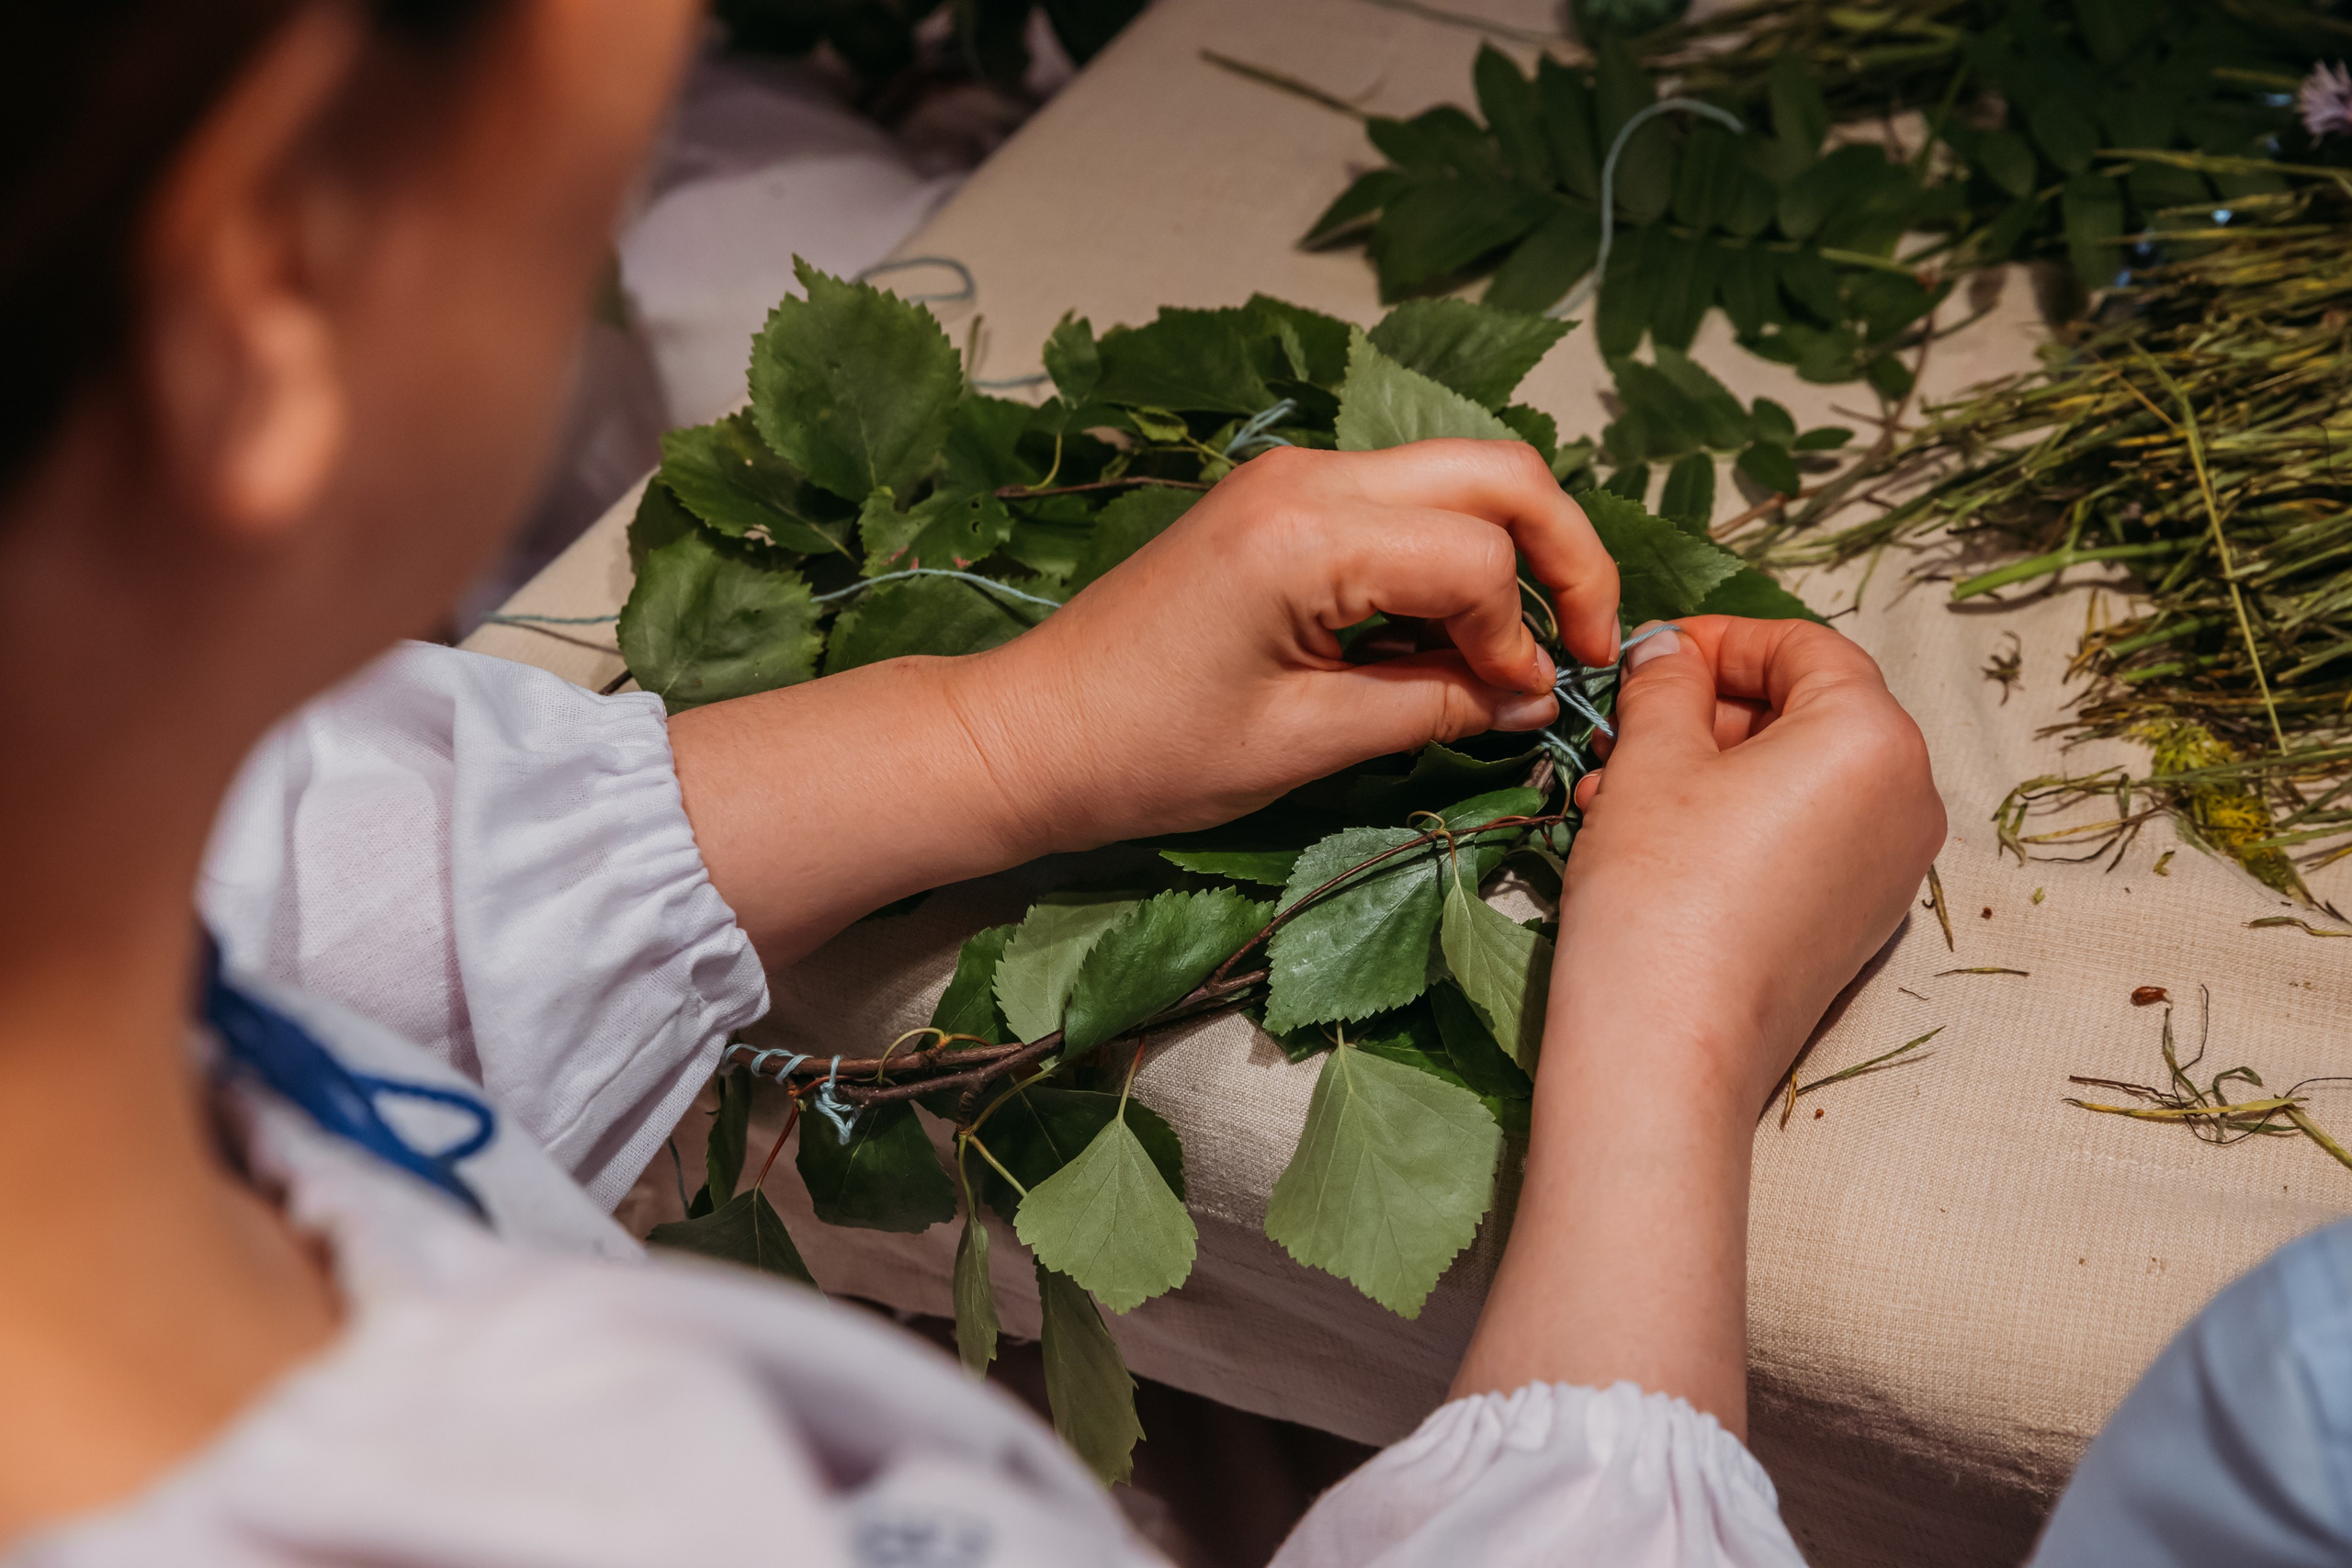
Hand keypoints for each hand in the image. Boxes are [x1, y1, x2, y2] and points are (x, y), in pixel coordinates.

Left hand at [673, 439, 1614, 966]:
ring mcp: (1293, 477)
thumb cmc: (1147, 752)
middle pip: (1496, 473)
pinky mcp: (1281, 500)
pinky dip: (1454, 555)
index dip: (1524, 636)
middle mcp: (1309, 475)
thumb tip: (1534, 696)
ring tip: (1528, 647)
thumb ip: (1434, 706)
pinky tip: (1457, 634)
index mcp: (1307, 531)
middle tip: (1593, 645)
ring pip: (1459, 475)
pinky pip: (1405, 502)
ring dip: (1513, 550)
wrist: (1030, 733)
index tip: (1527, 706)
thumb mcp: (1305, 744)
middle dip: (1565, 555)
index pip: (1479, 558)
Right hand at [1450, 615, 1940, 1432]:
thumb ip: (1667, 684)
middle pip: (1806, 715)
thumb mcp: (1651, 758)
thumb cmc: (1660, 886)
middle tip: (1619, 732)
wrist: (1670, 1049)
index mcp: (1874, 736)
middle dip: (1704, 714)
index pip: (1802, 648)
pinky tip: (1651, 842)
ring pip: (1796, 782)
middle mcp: (1909, 798)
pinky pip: (1803, 840)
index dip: (1717, 640)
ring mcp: (1891, 869)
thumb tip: (1670, 650)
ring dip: (1706, 771)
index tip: (1647, 655)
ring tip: (1612, 794)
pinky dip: (1734, 824)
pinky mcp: (1859, 925)